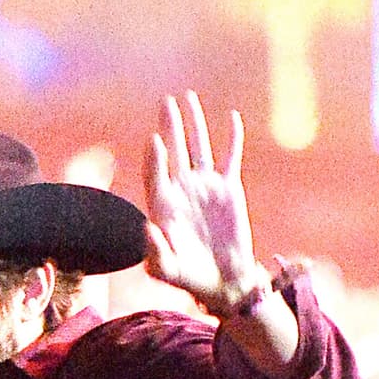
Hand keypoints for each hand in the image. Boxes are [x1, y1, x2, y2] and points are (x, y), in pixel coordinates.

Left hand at [143, 91, 258, 311]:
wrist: (221, 281)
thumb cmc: (189, 279)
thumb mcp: (167, 271)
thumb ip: (154, 253)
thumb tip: (146, 227)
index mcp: (164, 207)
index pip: (156, 176)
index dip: (155, 159)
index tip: (156, 140)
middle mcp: (182, 191)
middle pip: (173, 152)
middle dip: (170, 127)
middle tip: (165, 102)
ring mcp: (204, 187)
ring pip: (198, 148)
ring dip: (194, 124)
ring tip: (187, 98)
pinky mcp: (228, 189)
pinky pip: (230, 158)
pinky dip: (232, 138)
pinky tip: (231, 117)